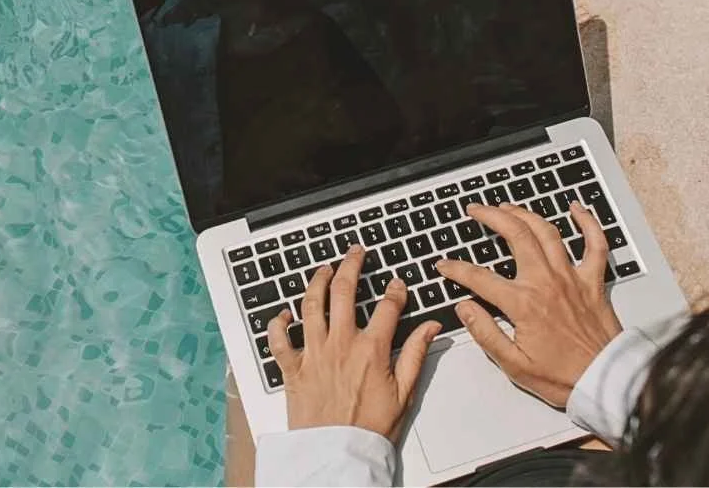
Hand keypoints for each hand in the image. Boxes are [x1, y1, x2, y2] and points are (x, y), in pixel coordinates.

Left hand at [268, 245, 441, 440]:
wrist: (338, 456)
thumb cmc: (370, 429)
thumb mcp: (405, 393)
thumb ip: (417, 354)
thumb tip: (431, 327)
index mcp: (371, 349)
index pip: (387, 305)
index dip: (394, 289)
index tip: (396, 283)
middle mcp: (340, 344)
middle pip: (344, 291)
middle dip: (351, 265)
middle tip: (355, 252)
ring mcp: (314, 353)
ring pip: (311, 304)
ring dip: (317, 281)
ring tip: (324, 269)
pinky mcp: (293, 368)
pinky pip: (279, 340)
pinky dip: (277, 324)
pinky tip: (283, 314)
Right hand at [436, 202, 622, 406]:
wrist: (606, 383)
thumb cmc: (564, 377)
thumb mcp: (514, 365)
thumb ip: (485, 333)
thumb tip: (464, 308)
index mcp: (524, 304)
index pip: (479, 277)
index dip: (456, 268)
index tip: (444, 264)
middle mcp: (547, 282)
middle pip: (515, 234)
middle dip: (491, 216)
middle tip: (476, 210)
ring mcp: (571, 277)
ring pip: (547, 231)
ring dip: (524, 213)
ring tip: (508, 206)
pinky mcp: (593, 281)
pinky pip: (595, 244)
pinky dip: (588, 223)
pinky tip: (577, 208)